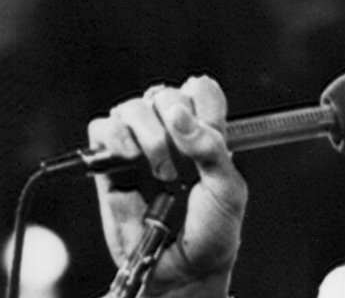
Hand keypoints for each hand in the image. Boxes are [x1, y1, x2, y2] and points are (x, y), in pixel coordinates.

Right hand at [88, 76, 247, 297]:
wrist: (184, 268)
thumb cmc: (212, 230)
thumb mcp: (227, 188)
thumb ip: (211, 147)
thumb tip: (179, 115)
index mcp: (205, 133)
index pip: (201, 91)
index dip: (202, 102)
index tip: (207, 128)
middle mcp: (171, 135)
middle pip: (165, 94)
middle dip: (174, 122)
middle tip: (183, 160)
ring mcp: (139, 147)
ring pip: (132, 107)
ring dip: (148, 134)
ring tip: (161, 169)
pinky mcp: (109, 165)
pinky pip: (101, 129)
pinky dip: (114, 136)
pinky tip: (131, 157)